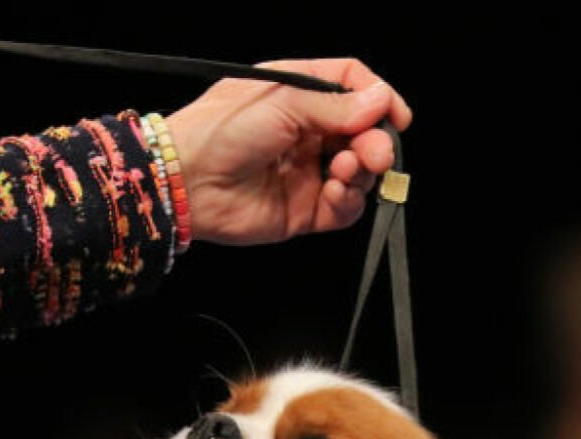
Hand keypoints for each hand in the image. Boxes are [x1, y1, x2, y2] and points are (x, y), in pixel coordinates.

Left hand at [164, 59, 412, 245]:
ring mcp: (307, 172)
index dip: (378, 98)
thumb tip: (380, 101)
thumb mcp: (283, 102)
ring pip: (359, 172)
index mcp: (298, 94)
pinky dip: (348, 200)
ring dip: (363, 171)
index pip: (353, 86)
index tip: (394, 114)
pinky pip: (344, 208)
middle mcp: (306, 131)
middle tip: (375, 152)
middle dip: (377, 142)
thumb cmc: (221, 130)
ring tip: (347, 169)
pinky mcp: (304, 210)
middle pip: (364, 132)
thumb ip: (336, 105)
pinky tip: (335, 192)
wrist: (186, 182)